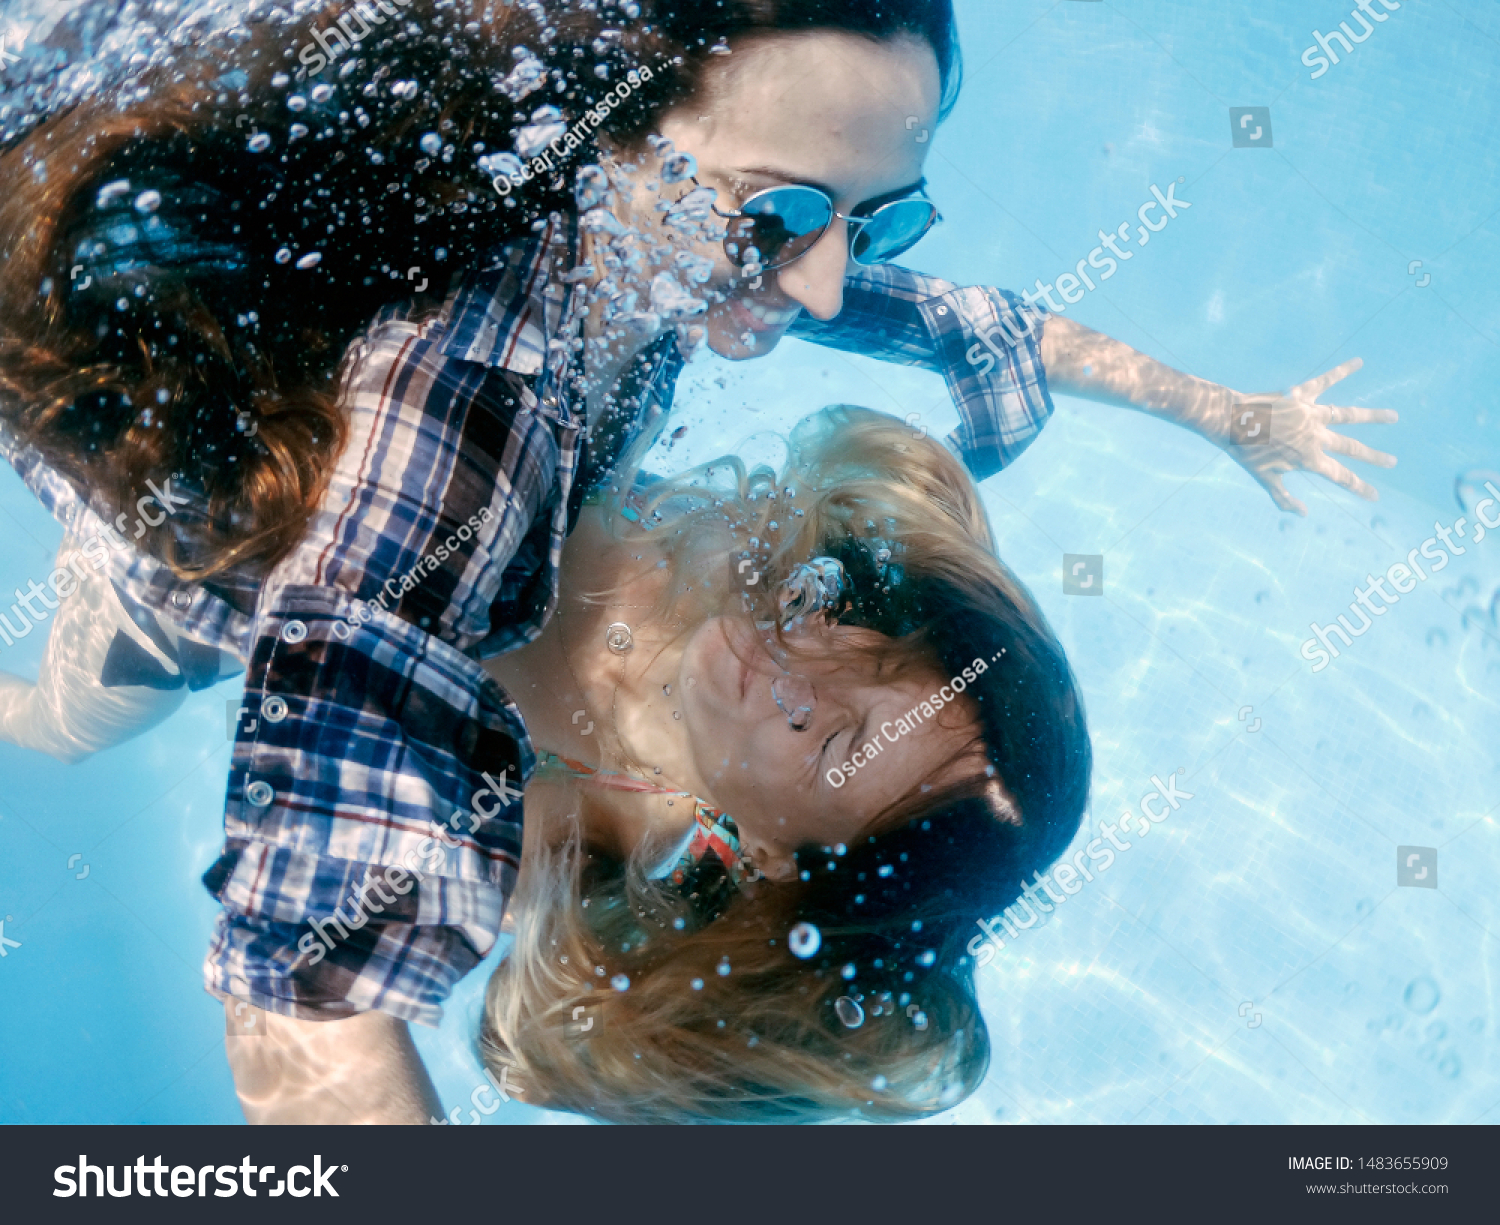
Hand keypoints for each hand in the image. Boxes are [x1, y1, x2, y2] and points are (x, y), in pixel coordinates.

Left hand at [1219, 359, 1397, 515]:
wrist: (1229, 422)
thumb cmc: (1244, 453)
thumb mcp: (1263, 478)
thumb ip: (1283, 497)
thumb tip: (1303, 514)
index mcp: (1308, 459)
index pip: (1340, 477)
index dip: (1359, 487)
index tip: (1375, 496)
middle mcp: (1316, 437)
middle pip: (1351, 448)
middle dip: (1373, 457)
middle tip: (1393, 461)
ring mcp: (1311, 415)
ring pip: (1349, 415)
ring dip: (1373, 416)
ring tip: (1394, 417)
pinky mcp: (1302, 395)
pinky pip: (1325, 380)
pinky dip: (1342, 371)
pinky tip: (1359, 362)